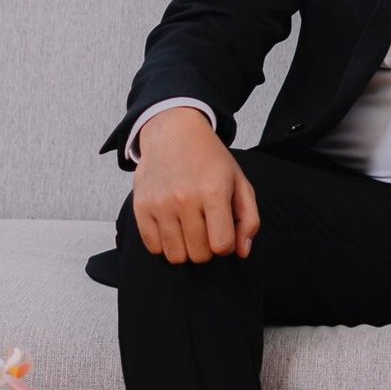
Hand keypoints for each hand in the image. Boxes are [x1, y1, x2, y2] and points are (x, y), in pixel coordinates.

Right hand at [133, 108, 259, 265]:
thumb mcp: (239, 182)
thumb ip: (249, 219)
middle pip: (199, 254)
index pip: (221, 245)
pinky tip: (172, 226)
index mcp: (213, 192)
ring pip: (175, 256)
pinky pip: (153, 247)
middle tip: (205, 229)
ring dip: (185, 249)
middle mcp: (185, 199)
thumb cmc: (210, 160)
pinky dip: (164, 244)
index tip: (222, 233)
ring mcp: (160, 204)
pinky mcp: (141, 207)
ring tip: (188, 229)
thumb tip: (242, 252)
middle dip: (206, 248)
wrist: (174, 133)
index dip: (225, 245)